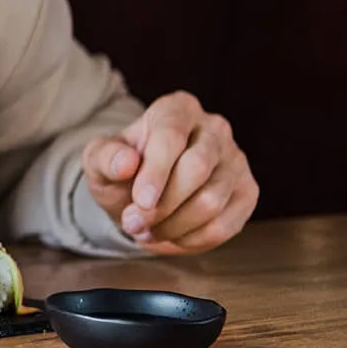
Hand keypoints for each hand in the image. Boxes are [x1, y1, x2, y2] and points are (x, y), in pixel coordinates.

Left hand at [82, 92, 257, 254]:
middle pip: (197, 168)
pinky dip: (193, 239)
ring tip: (146, 231)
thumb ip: (105, 157)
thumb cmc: (122, 171)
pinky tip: (171, 236)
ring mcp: (236, 160)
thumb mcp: (100, 161)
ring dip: (173, 225)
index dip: (155, 173)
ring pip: (212, 201)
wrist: (144, 193)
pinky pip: (225, 225)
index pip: (171, 137)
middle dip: (162, 204)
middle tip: (133, 223)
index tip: (140, 202)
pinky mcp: (247, 192)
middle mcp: (214, 128)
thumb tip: (125, 163)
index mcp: (177, 109)